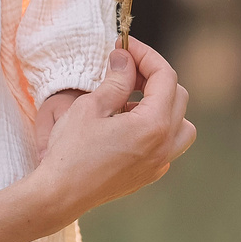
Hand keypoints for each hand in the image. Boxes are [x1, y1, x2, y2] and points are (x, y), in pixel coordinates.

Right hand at [31, 37, 192, 217]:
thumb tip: (125, 58)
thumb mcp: (91, 107)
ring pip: (180, 123)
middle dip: (154, 76)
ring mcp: (160, 163)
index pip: (165, 76)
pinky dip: (155, 127)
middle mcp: (165, 146)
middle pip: (177, 96)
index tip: (125, 46)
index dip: (145, 55)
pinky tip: (126, 124)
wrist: (60, 195)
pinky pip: (167, 144)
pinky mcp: (150, 174)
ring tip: (131, 99)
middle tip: (125, 68)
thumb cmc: (70, 151)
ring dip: (162, 104)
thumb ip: (116, 80)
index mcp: (153, 125)